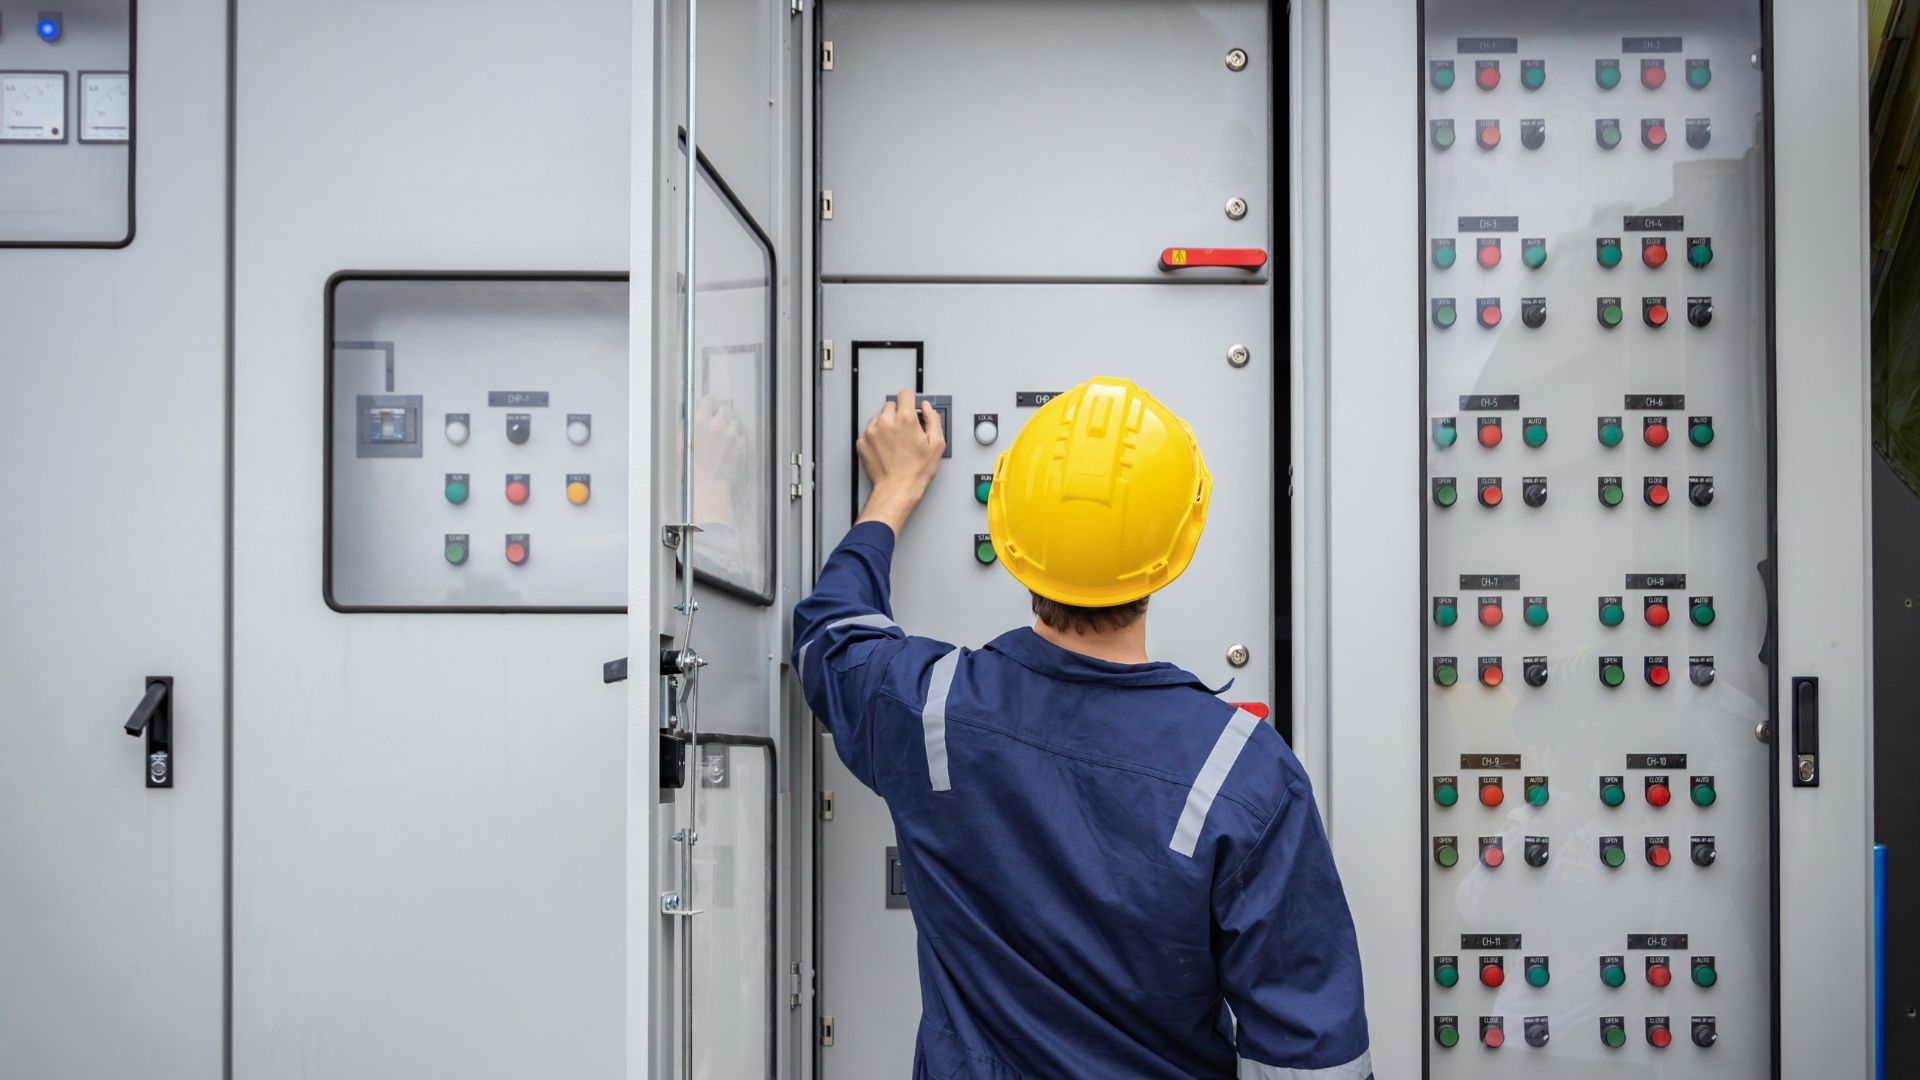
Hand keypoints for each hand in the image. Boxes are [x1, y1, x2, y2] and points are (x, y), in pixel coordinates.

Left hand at [855, 389, 945, 533]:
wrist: (897, 489)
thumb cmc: (915, 471)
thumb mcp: (937, 444)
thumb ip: (933, 420)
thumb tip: (928, 408)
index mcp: (905, 419)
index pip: (904, 394)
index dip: (910, 401)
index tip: (911, 407)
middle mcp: (886, 422)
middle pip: (890, 405)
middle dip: (898, 414)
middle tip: (904, 430)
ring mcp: (872, 431)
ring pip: (879, 417)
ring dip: (886, 424)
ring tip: (895, 442)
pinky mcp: (862, 442)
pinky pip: (869, 431)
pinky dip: (876, 436)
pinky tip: (886, 448)